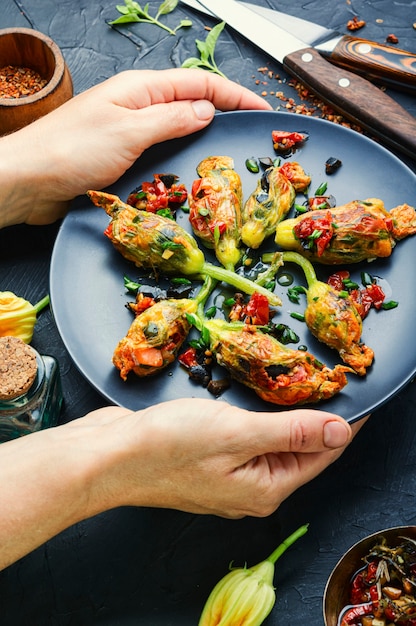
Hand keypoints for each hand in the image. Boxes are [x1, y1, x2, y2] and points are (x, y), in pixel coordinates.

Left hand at [0, 69, 270, 226]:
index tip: (261, 110)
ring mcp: (130, 132)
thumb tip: (207, 110)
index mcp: (141, 89)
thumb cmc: (71, 150)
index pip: (199, 84)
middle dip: (223, 114)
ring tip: (228, 153)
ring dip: (203, 138)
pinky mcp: (123, 156)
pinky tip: (191, 169)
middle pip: (191, 103)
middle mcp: (137, 107)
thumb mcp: (129, 131)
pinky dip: (181, 157)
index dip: (233, 95)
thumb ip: (171, 119)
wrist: (31, 180)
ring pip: (178, 129)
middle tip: (250, 133)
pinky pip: (162, 151)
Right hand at [87, 398, 362, 517]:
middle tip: (324, 379)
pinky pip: (245, 439)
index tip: (356, 398)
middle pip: (297, 450)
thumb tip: (342, 432)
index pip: (320, 455)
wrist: (108, 456)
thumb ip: (292, 431)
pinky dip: (256, 418)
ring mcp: (228, 477)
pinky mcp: (208, 461)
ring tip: (296, 384)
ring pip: (270, 442)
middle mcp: (250, 489)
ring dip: (283, 414)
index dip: (341, 424)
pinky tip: (255, 399)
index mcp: (265, 489)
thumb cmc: (166, 447)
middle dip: (313, 416)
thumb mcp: (239, 433)